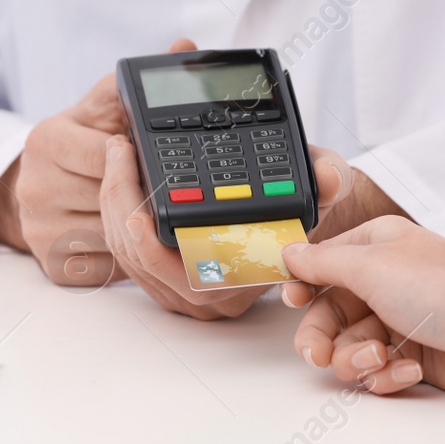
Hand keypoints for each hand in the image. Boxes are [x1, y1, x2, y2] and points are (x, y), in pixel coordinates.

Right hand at [0, 45, 197, 285]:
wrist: (33, 189)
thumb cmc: (79, 145)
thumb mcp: (102, 108)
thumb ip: (138, 84)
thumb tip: (186, 45)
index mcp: (46, 140)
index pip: (106, 155)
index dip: (134, 159)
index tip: (145, 158)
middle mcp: (35, 185)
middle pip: (110, 198)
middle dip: (139, 193)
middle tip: (158, 189)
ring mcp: (39, 228)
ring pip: (112, 235)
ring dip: (137, 227)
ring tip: (146, 212)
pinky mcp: (49, 263)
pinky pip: (105, 266)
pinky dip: (125, 256)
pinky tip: (130, 239)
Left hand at [99, 132, 355, 319]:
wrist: (294, 218)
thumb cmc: (303, 204)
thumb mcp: (326, 185)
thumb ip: (329, 178)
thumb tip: (328, 175)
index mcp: (248, 275)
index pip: (191, 275)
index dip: (155, 251)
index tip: (135, 215)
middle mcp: (217, 290)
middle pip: (146, 263)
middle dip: (122, 205)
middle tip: (120, 152)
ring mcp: (189, 290)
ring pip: (131, 259)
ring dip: (115, 206)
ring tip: (119, 156)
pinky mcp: (167, 279)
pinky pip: (129, 255)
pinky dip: (117, 216)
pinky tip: (121, 179)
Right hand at [279, 218, 444, 406]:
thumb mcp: (370, 266)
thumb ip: (322, 263)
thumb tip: (290, 253)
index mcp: (379, 245)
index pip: (324, 264)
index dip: (305, 286)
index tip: (293, 301)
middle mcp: (390, 280)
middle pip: (331, 313)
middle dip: (323, 336)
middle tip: (319, 354)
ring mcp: (404, 320)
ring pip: (352, 347)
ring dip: (358, 358)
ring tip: (381, 357)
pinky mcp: (418, 357)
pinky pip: (380, 371)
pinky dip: (388, 374)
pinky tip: (408, 370)